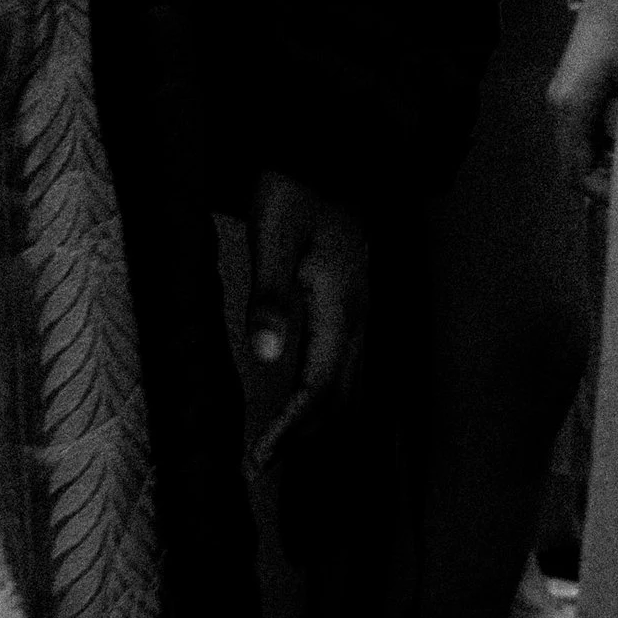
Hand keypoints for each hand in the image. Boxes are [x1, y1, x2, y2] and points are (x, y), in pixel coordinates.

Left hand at [242, 169, 367, 470]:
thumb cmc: (296, 186)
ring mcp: (361, 310)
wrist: (331, 148)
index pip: (318, 388)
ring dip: (318, 422)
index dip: (290, 430)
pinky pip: (347, 364)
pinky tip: (306, 402)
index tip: (256, 464)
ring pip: (348, 384)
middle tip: (262, 470)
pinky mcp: (353, 303)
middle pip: (339, 397)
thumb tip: (262, 358)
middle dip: (305, 439)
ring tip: (282, 452)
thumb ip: (271, 295)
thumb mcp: (274, 234)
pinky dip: (326, 396)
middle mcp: (358, 316)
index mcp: (341, 305)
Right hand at [546, 0, 617, 181]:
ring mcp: (569, 89)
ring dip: (617, 156)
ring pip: (588, 143)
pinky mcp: (582, 79)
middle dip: (614, 178)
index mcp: (571, 104)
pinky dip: (617, 134)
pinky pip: (594, 122)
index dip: (605, 195)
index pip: (576, 173)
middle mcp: (562, 100)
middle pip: (580, 161)